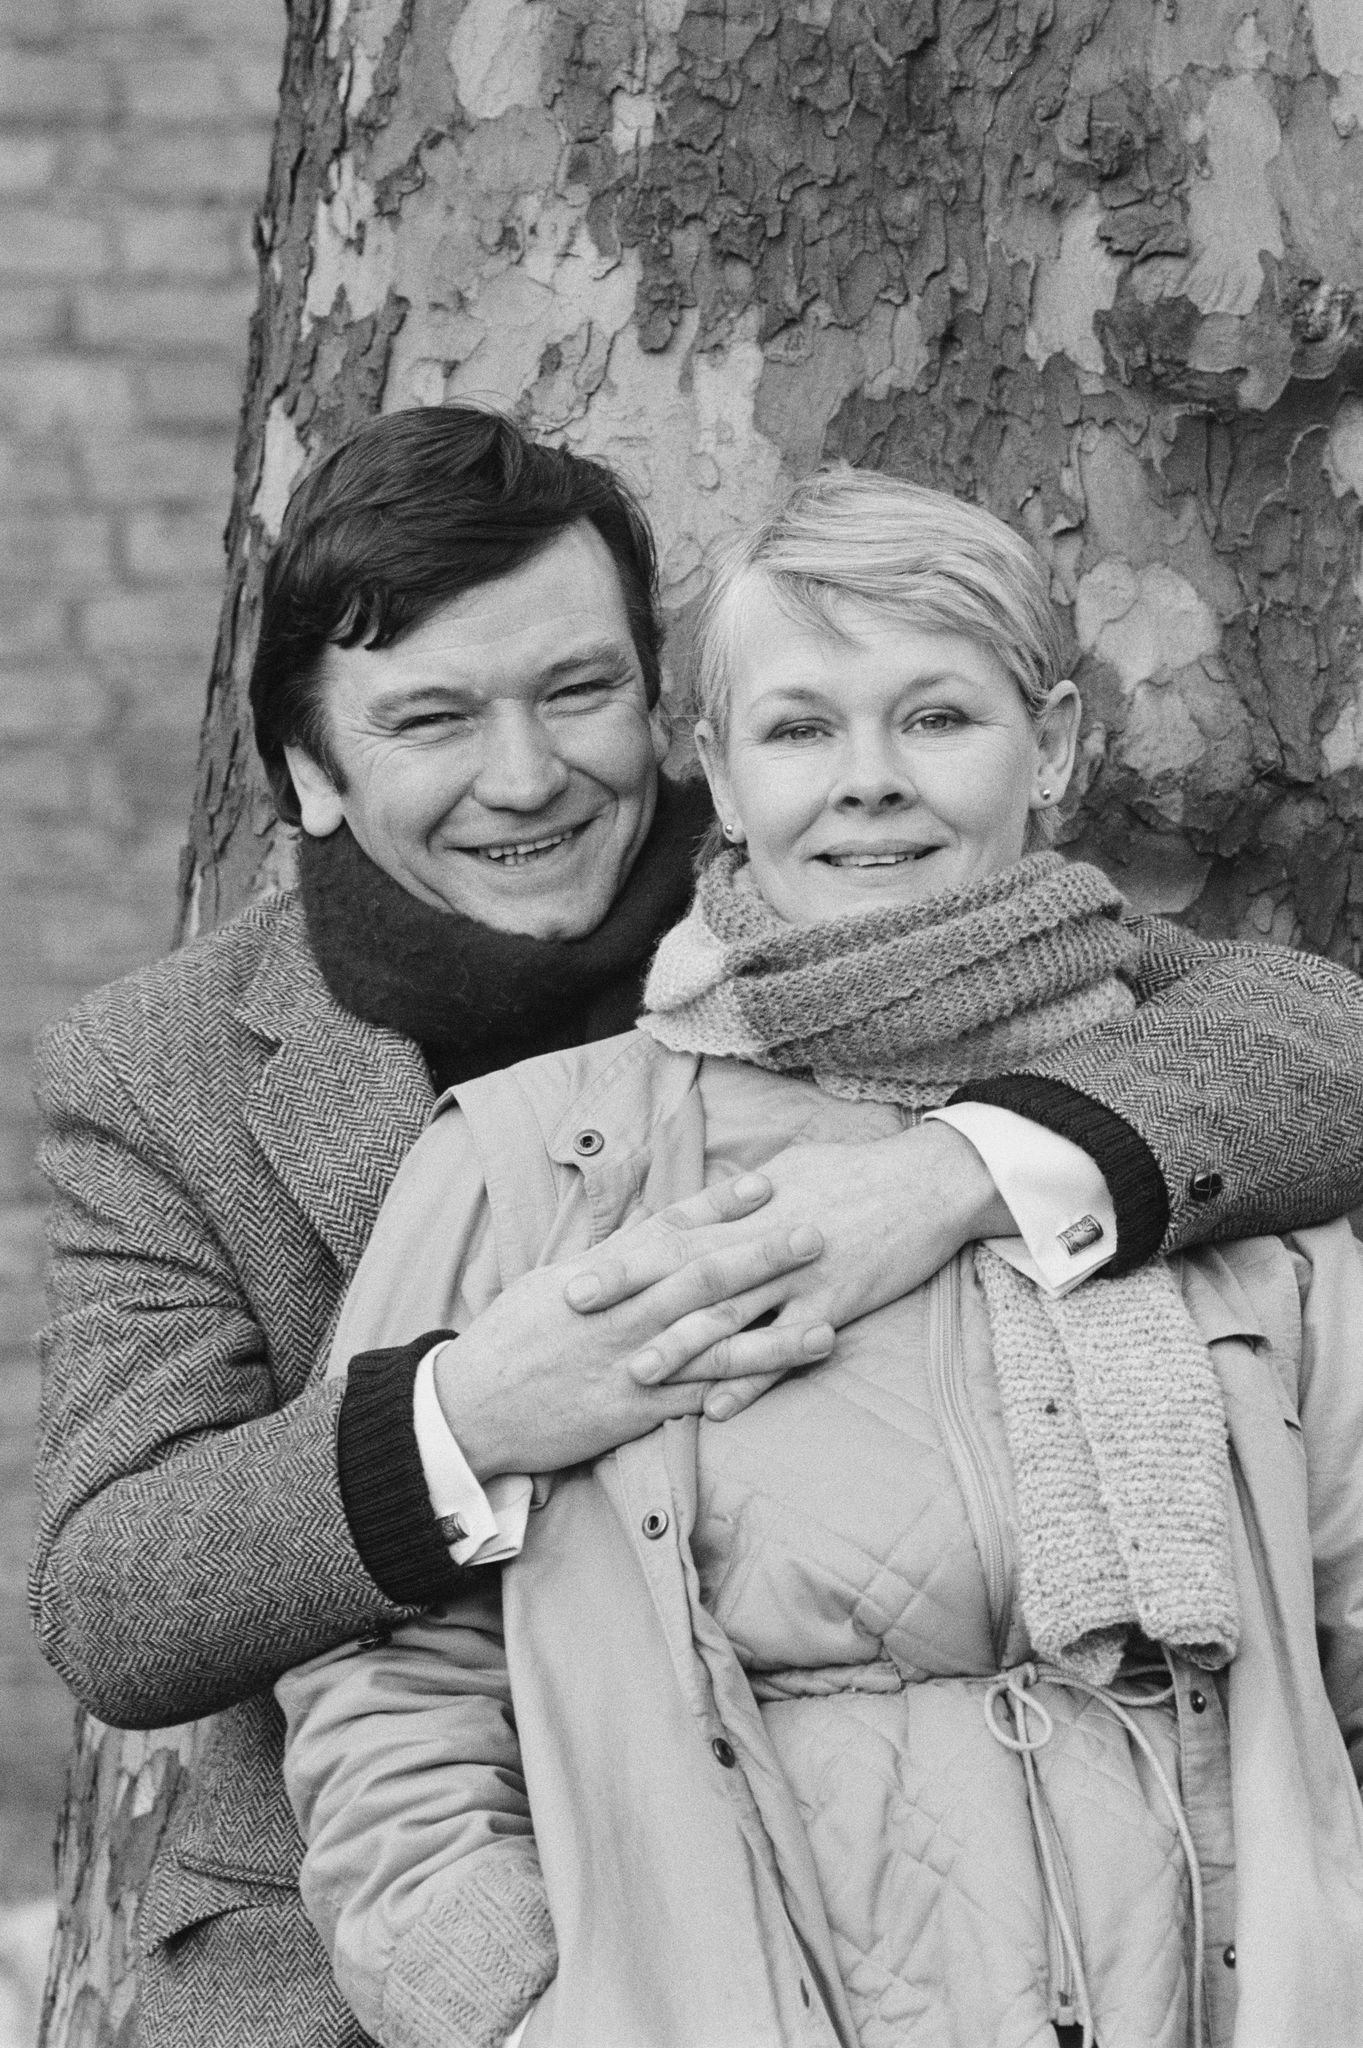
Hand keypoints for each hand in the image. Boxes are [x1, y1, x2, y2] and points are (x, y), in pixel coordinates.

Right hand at [434, 1174, 835, 1478]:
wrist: (471, 1406)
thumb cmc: (513, 1337)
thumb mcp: (556, 1281)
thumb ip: (613, 1258)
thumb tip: (656, 1228)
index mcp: (604, 1274)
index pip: (670, 1229)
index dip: (720, 1206)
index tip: (768, 1184)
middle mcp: (623, 1313)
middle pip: (704, 1278)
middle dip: (763, 1256)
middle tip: (818, 1232)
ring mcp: (631, 1363)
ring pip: (714, 1345)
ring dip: (775, 1336)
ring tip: (828, 1325)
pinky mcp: (632, 1412)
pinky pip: (694, 1400)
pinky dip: (738, 1393)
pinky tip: (780, 1387)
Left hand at [569, 1120, 1014, 1418]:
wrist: (928, 1183)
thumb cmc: (856, 1171)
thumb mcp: (789, 1170)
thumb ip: (739, 1199)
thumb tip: (701, 1209)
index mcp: (748, 1210)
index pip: (671, 1235)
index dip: (622, 1257)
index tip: (575, 1276)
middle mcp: (763, 1244)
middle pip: (685, 1274)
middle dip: (630, 1296)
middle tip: (577, 1320)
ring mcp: (798, 1278)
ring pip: (730, 1317)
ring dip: (681, 1346)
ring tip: (637, 1372)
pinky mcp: (834, 1307)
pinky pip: (786, 1351)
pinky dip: (752, 1379)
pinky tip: (719, 1408)